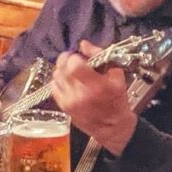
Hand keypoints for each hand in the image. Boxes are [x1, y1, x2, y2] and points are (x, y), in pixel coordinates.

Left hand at [50, 41, 136, 155]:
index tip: (80, 58)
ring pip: (56, 76)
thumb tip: (84, 44)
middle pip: (62, 68)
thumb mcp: (116, 75)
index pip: (73, 63)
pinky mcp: (64, 107)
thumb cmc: (116, 101)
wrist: (113, 127)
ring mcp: (70, 101)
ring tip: (73, 73)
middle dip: (67, 60)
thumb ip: (100, 56)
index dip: (75, 57)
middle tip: (74, 61)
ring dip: (62, 71)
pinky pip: (54, 87)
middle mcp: (80, 94)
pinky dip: (60, 82)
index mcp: (96, 85)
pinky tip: (69, 83)